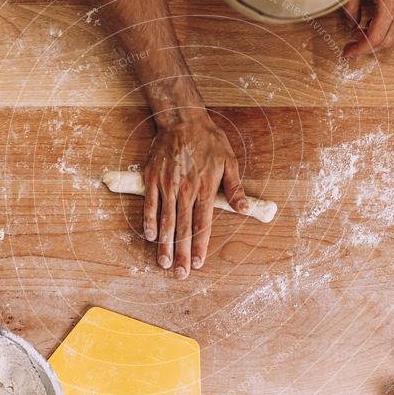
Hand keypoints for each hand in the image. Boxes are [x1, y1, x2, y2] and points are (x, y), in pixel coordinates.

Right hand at [143, 111, 247, 279]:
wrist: (182, 120)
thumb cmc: (208, 141)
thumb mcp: (229, 162)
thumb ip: (235, 189)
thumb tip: (244, 209)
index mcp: (205, 189)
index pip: (203, 224)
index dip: (201, 246)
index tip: (199, 264)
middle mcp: (185, 190)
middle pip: (184, 229)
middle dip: (182, 254)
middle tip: (180, 274)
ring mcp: (167, 185)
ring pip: (165, 221)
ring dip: (165, 244)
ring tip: (164, 263)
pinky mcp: (153, 179)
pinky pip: (149, 204)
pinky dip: (149, 222)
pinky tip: (150, 237)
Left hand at [342, 0, 393, 56]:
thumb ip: (351, 8)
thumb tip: (351, 25)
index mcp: (390, 4)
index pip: (375, 39)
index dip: (360, 49)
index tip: (347, 52)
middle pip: (387, 42)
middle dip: (368, 47)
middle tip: (351, 44)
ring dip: (378, 38)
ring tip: (360, 31)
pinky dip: (388, 29)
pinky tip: (374, 21)